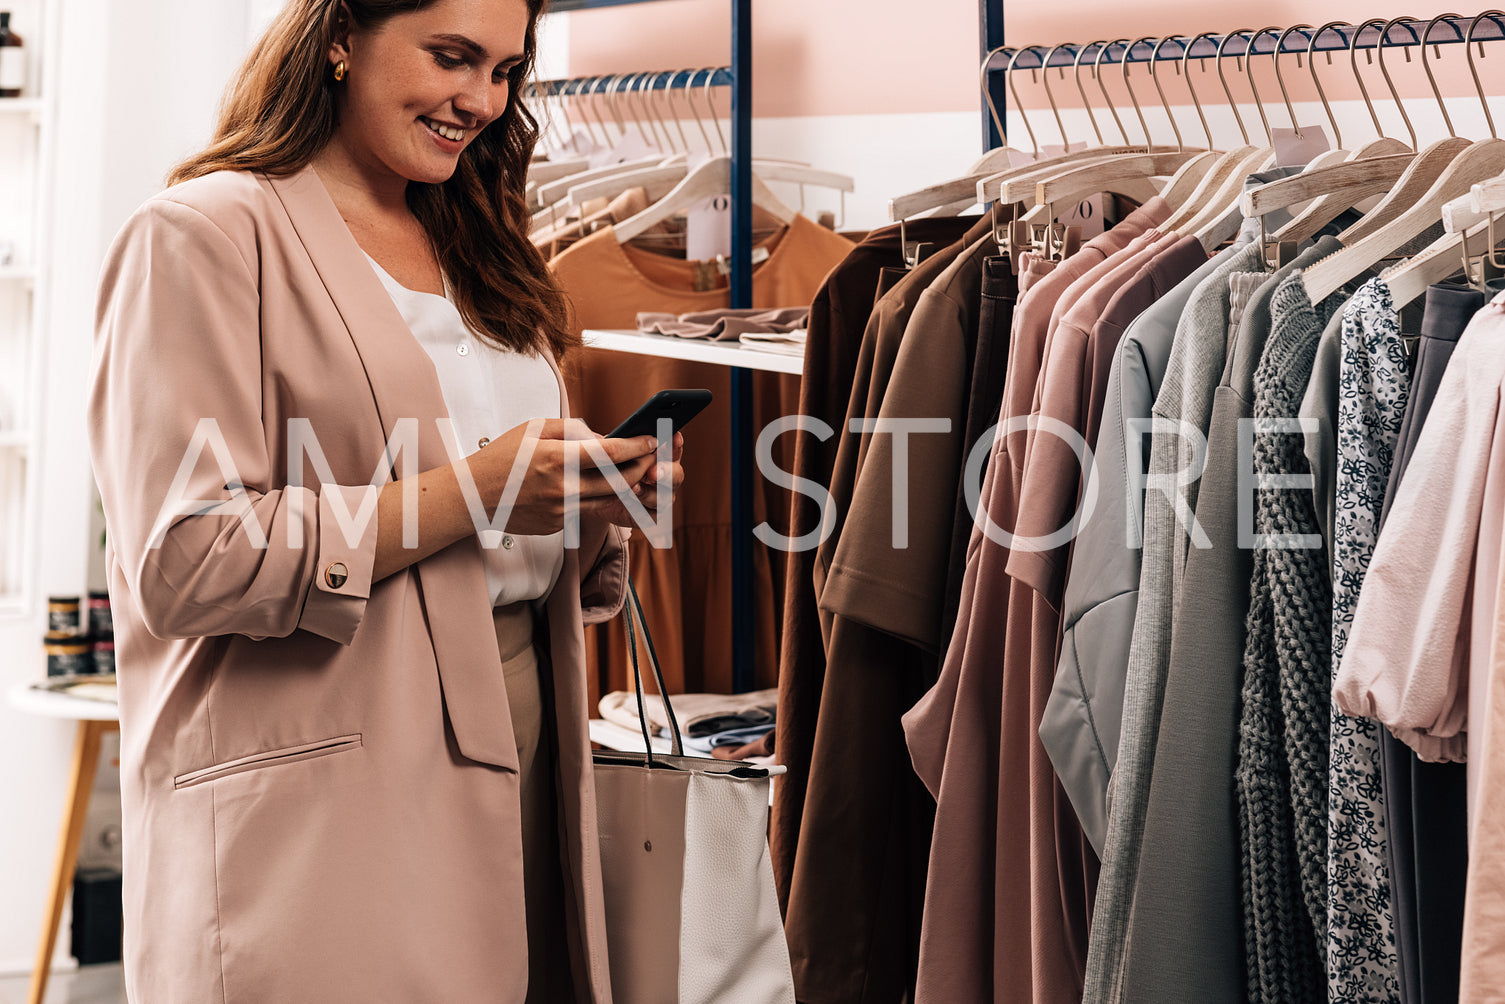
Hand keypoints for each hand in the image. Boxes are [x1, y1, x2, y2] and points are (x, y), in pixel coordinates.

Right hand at [466, 419, 663, 534]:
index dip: (637, 446)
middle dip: (642, 468)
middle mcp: (562, 488)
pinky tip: (597, 486)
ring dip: (626, 487)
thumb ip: (574, 430)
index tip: (651, 440)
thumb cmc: (501, 458)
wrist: (473, 496)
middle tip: (651, 457)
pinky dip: (596, 497)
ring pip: (608, 500)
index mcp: (557, 459)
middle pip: (619, 481)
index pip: (610, 454)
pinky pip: (586, 510)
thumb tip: (606, 438)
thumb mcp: (535, 429)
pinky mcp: (558, 526)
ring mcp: (561, 511)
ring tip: (633, 472)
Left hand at [599, 430, 684, 528]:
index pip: (674, 447)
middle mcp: (667, 478)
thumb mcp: (613, 452)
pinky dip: (640, 509)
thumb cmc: (608, 467)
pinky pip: (652, 516)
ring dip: (648, 493)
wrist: (596, 496)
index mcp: (662, 457)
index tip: (674, 437)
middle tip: (652, 471)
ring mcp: (662, 498)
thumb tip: (627, 438)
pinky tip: (628, 503)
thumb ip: (623, 444)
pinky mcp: (652, 517)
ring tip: (633, 487)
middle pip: (676, 475)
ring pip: (664, 497)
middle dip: (666, 472)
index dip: (676, 443)